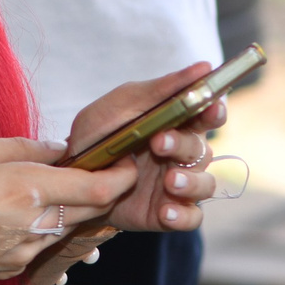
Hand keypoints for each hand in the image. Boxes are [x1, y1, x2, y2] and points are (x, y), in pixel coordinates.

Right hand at [0, 138, 135, 284]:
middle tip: (98, 167)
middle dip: (102, 190)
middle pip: (90, 211)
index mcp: (26, 190)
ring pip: (66, 228)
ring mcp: (24, 253)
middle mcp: (33, 226)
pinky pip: (42, 244)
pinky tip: (21, 212)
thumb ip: (20, 148)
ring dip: (70, 209)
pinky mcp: (12, 270)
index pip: (96, 190)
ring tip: (51, 186)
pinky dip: (44, 226)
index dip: (121, 177)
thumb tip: (56, 149)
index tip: (127, 161)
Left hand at [63, 65, 230, 235]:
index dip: (215, 110)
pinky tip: (166, 211)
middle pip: (202, 149)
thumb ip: (161, 89)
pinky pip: (191, 218)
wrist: (69, 178)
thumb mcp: (122, 105)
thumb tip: (203, 67)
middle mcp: (182, 155)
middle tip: (159, 143)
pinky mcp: (167, 213)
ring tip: (170, 181)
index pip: (208, 114)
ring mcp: (177, 185)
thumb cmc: (97, 135)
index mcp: (176, 124)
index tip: (211, 106)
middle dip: (184, 145)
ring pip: (206, 185)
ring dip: (192, 182)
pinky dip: (183, 215)